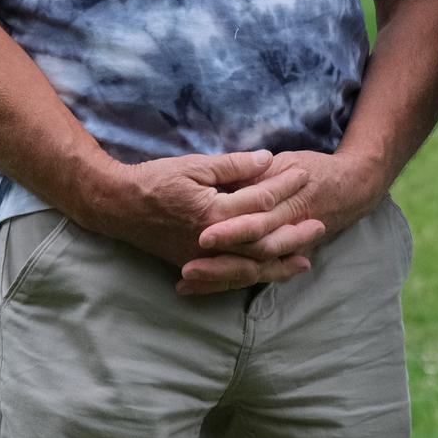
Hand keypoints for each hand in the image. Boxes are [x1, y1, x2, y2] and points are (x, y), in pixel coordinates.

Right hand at [90, 149, 308, 273]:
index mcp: (213, 212)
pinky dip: (254, 277)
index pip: (261, 200)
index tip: (304, 174)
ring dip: (280, 263)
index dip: (285, 186)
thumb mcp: (195, 164)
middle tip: (320, 224)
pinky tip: (269, 274)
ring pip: (250, 267)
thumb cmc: (155, 180)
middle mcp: (211, 241)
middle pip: (264, 242)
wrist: (117, 205)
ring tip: (306, 258)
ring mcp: (202, 258)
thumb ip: (233, 165)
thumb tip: (267, 160)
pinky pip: (231, 278)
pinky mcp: (193, 265)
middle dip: (294, 233)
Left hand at [177, 149, 389, 294]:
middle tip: (187, 268)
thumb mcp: (288, 162)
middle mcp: (286, 232)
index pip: (257, 220)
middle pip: (251, 253)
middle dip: (219, 263)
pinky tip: (197, 286)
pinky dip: (225, 282)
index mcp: (288, 205)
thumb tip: (226, 180)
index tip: (203, 235)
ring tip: (185, 280)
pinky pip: (251, 276)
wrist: (354, 187)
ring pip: (251, 270)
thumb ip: (257, 172)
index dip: (232, 229)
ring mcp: (285, 250)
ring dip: (218, 277)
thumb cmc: (316, 170)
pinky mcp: (281, 258)